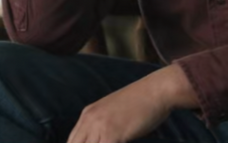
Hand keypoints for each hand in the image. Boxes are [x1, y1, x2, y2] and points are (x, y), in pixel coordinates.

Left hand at [67, 64, 198, 142]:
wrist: (157, 90)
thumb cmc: (142, 102)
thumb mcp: (114, 111)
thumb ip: (102, 126)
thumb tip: (99, 138)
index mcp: (88, 113)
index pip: (70, 142)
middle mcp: (89, 119)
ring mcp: (99, 127)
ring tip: (115, 142)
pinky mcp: (111, 135)